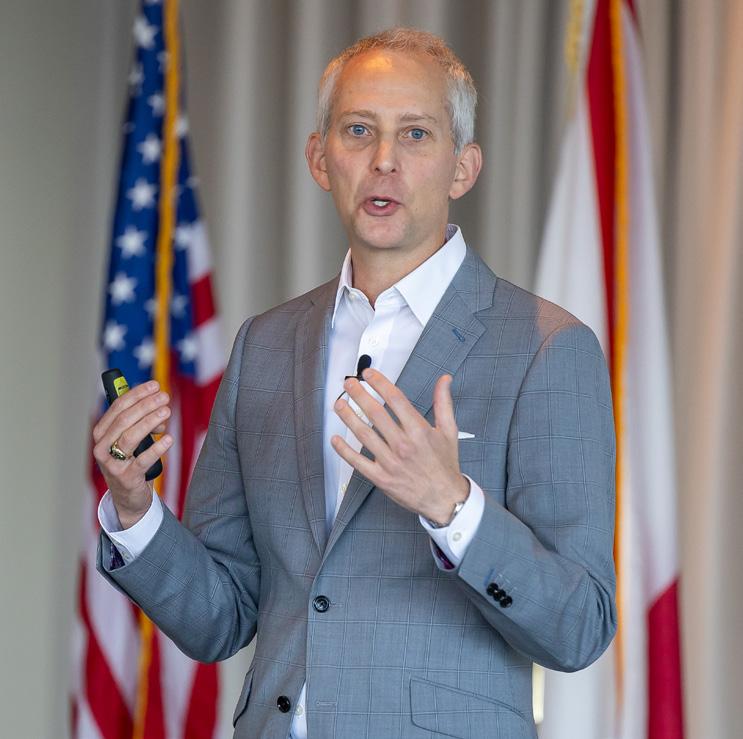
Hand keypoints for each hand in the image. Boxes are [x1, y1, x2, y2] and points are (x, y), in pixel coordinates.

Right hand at [92, 380, 172, 527]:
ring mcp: (112, 463)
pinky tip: (169, 439)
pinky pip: (143, 460)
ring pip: (130, 437)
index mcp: (102, 432)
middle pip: (124, 420)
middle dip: (146, 405)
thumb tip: (158, 402)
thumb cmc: (130, 461)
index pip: (117, 407)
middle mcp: (102, 447)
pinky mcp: (126, 477)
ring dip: (150, 421)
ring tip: (167, 412)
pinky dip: (157, 448)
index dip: (137, 394)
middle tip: (164, 397)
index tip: (154, 385)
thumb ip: (140, 421)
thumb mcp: (130, 438)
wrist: (128, 495)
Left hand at [332, 368, 468, 524]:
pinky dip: (344, 451)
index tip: (369, 375)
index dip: (379, 384)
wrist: (445, 499)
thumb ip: (444, 403)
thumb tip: (444, 380)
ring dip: (348, 417)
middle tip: (349, 384)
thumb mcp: (449, 431)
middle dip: (359, 395)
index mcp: (419, 431)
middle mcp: (403, 445)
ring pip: (364, 434)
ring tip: (339, 404)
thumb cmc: (444, 465)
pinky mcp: (381, 478)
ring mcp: (390, 462)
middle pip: (375, 414)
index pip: (395, 400)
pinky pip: (358, 462)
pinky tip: (335, 439)